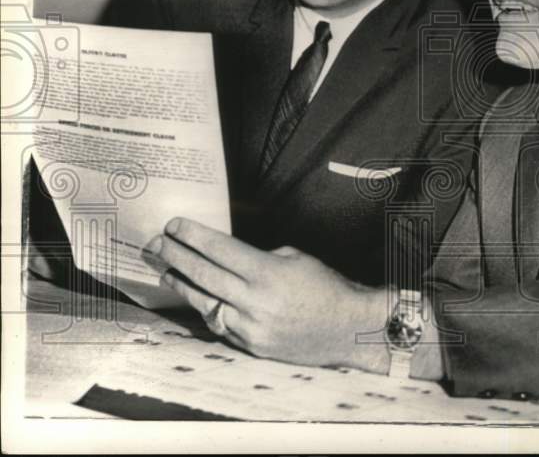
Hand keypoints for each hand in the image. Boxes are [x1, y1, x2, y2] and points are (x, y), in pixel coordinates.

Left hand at [146, 217, 389, 371]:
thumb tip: (229, 259)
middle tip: (156, 244)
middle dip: (176, 256)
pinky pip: (220, 324)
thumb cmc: (327, 288)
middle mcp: (256, 302)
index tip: (175, 225)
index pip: (221, 250)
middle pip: (204, 275)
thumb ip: (259, 260)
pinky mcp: (251, 346)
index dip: (194, 236)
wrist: (350, 329)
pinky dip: (206, 307)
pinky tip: (195, 296)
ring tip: (164, 270)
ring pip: (205, 302)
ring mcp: (251, 327)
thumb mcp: (295, 259)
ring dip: (182, 284)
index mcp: (269, 274)